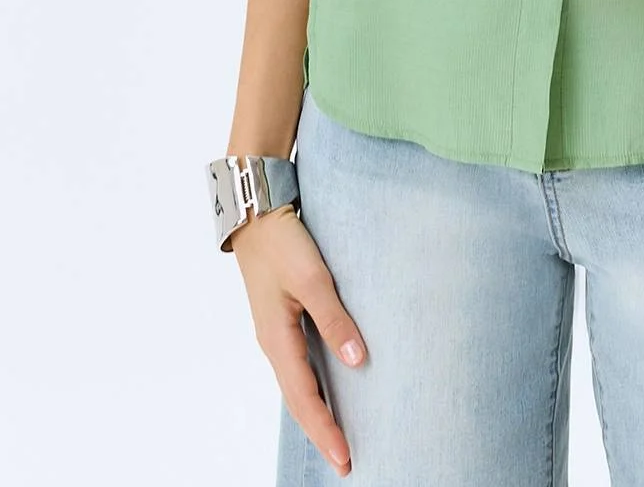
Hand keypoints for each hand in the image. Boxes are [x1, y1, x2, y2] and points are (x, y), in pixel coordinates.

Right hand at [230, 204, 367, 475]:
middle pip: (298, 400)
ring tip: (338, 435)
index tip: (345, 457)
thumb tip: (357, 360)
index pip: (305, 398)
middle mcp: (274, 343)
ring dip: (316, 412)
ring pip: (297, 384)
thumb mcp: (313, 277)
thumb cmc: (282, 242)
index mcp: (277, 339)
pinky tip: (327, 388)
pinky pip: (298, 365)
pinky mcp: (281, 319)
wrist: (256, 213)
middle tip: (345, 460)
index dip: (325, 430)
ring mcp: (275, 332)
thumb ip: (335, 318)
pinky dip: (312, 386)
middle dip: (321, 431)